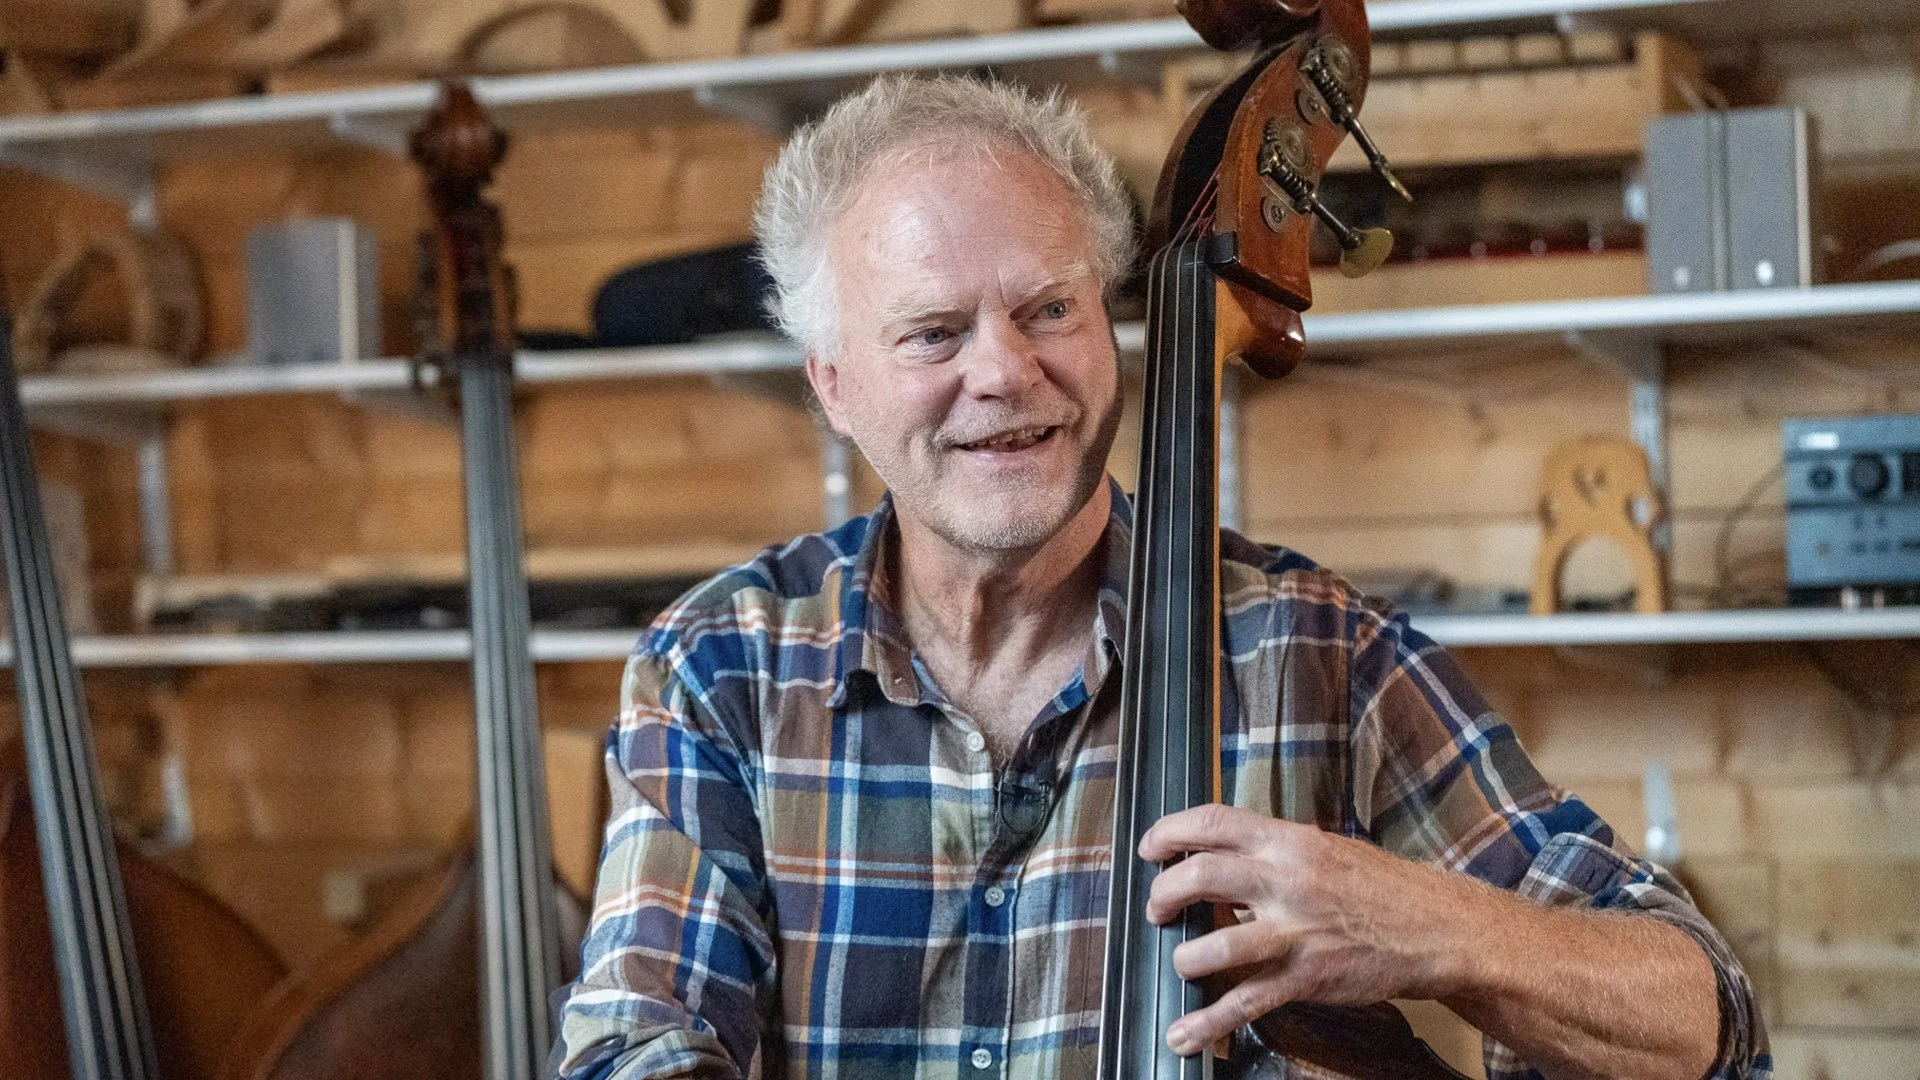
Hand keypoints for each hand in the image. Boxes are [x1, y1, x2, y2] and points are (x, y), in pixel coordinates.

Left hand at [1138, 804, 1475, 1056]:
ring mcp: (1295, 932)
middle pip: (1201, 875)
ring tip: (1182, 962)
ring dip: (1185, 957)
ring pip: (1216, 945)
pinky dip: (1208, 1022)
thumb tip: (1225, 859)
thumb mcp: (1326, 851)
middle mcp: (1287, 881)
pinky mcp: (1306, 977)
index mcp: (1289, 842)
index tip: (1149, 847)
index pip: (1213, 821)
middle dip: (1164, 893)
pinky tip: (1184, 1035)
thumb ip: (1274, 853)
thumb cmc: (1383, 889)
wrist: (1437, 928)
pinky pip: (1246, 1001)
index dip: (1169, 831)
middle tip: (1157, 908)